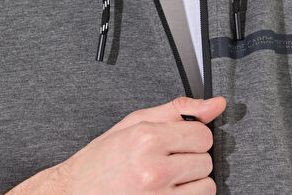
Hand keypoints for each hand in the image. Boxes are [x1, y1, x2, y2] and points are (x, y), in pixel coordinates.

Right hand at [52, 95, 225, 192]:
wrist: (75, 193)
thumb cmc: (103, 159)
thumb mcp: (135, 122)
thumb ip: (179, 110)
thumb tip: (216, 104)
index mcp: (148, 139)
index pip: (203, 134)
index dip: (194, 136)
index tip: (181, 139)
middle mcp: (154, 170)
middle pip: (206, 161)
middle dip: (191, 158)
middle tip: (169, 159)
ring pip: (206, 187)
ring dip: (192, 182)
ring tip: (169, 178)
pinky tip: (168, 192)